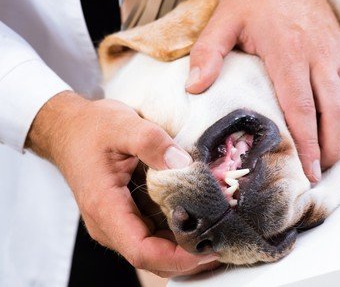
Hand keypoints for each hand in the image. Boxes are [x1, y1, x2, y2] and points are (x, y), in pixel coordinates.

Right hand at [27, 91, 218, 277]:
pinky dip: (178, 236)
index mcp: (105, 207)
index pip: (142, 251)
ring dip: (187, 250)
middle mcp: (109, 224)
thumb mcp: (122, 124)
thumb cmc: (92, 128)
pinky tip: (202, 223)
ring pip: (155, 251)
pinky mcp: (126, 215)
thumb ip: (152, 142)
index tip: (210, 249)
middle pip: (153, 258)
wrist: (70, 129)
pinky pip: (154, 235)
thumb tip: (184, 165)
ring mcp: (117, 222)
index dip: (178, 258)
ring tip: (220, 236)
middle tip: (226, 244)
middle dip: (190, 259)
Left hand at [186, 0, 339, 181]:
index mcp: (288, 51)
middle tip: (320, 172)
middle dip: (331, 147)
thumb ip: (208, 53)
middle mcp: (318, 55)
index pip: (302, 106)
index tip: (309, 170)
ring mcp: (336, 55)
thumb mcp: (224, 19)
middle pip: (335, 111)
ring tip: (332, 158)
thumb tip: (194, 88)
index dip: (307, 143)